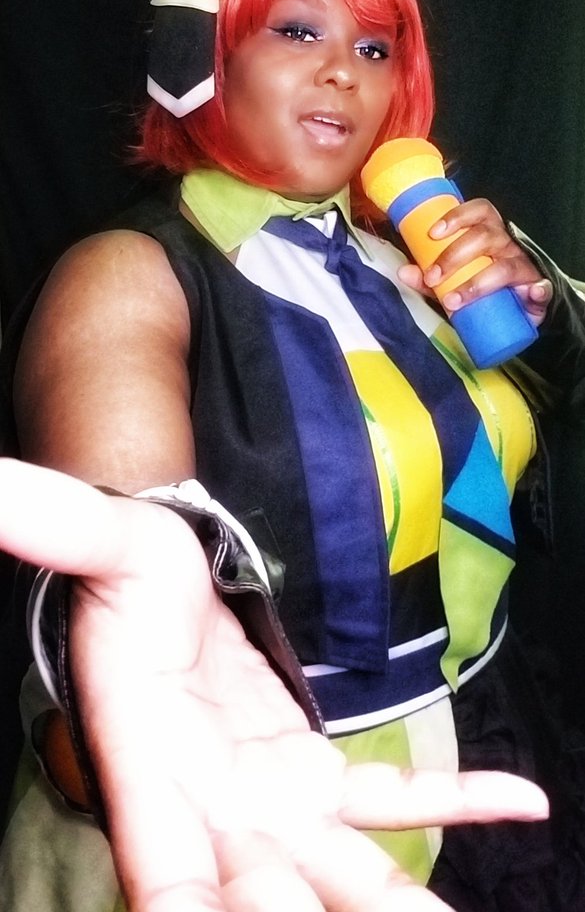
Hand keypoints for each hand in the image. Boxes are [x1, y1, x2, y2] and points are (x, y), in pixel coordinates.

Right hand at [0, 459, 547, 911]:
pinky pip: (390, 798)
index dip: (200, 909)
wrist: (174, 585)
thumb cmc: (129, 572)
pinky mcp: (317, 779)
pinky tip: (521, 801)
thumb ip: (48, 523)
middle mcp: (208, 809)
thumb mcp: (97, 540)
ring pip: (339, 872)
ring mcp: (269, 804)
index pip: (166, 870)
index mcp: (147, 765)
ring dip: (397, 903)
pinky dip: (454, 801)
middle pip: (264, 894)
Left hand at [398, 198, 551, 324]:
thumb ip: (430, 279)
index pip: (478, 211)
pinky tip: (529, 295)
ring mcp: (522, 266)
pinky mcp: (538, 290)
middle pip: (483, 237)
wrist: (518, 310)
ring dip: (476, 283)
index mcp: (486, 233)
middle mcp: (505, 244)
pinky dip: (537, 291)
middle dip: (453, 256)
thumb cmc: (481, 285)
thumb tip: (404, 273)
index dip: (457, 216)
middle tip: (432, 278)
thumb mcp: (452, 281)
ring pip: (504, 266)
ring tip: (453, 301)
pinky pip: (541, 288)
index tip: (433, 233)